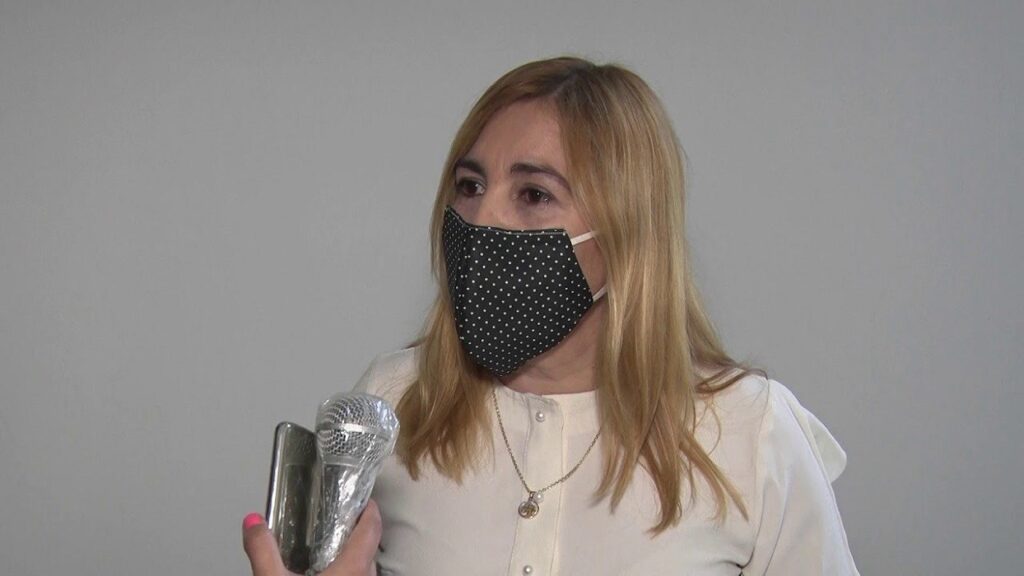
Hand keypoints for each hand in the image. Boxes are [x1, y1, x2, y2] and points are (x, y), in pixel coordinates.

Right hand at [242, 499, 381, 575]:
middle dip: (360, 530)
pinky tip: (330, 572)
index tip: (363, 497)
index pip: (373, 526)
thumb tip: (253, 522)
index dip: (370, 509)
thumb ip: (263, 550)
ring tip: (335, 545)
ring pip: (368, 566)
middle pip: (372, 545)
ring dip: (356, 553)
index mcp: (354, 567)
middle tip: (344, 518)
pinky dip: (350, 571)